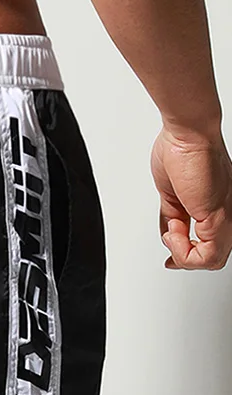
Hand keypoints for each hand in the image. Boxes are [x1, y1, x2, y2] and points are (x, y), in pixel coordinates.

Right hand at [151, 128, 231, 270]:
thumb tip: (168, 232)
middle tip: (170, 244)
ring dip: (182, 254)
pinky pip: (206, 256)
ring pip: (211, 261)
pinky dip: (183, 252)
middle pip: (212, 257)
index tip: (172, 257)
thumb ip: (173, 216)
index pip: (210, 246)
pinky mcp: (218, 218)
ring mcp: (227, 218)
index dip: (188, 256)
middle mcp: (228, 215)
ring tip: (171, 232)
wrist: (188, 134)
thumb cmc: (182, 151)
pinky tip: (174, 232)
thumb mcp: (171, 194)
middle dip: (184, 257)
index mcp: (219, 208)